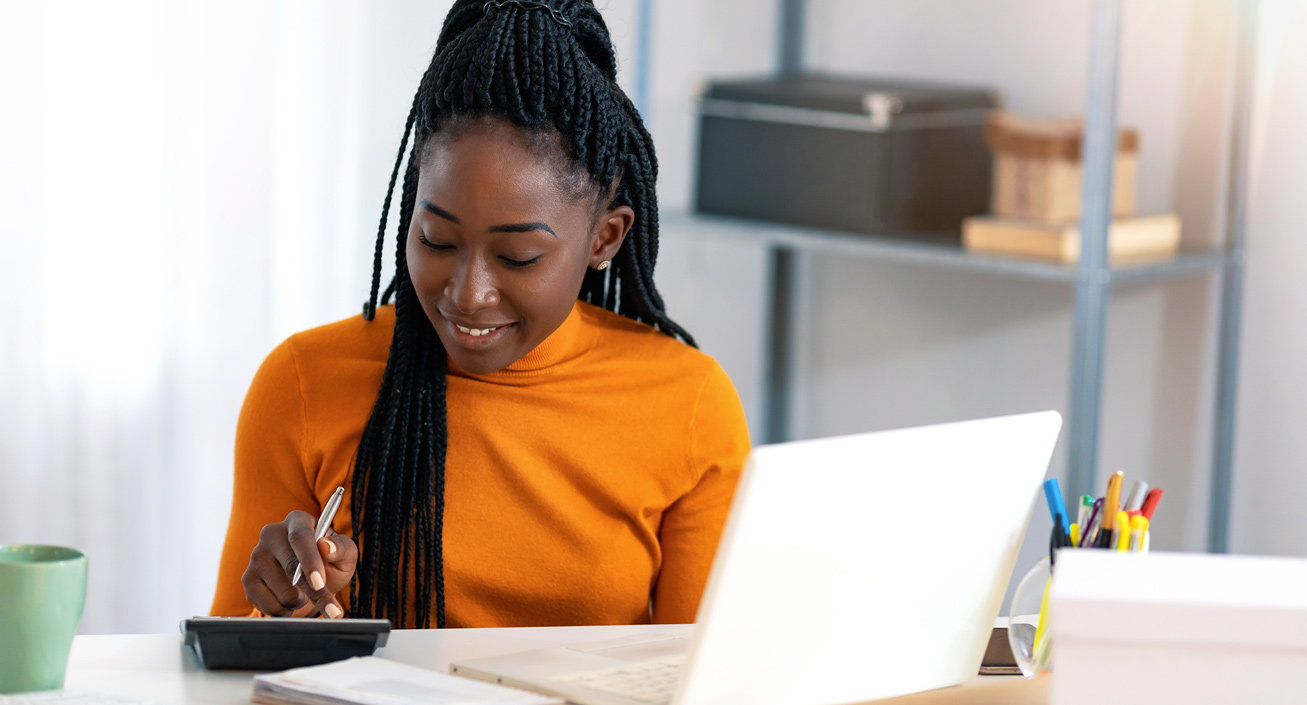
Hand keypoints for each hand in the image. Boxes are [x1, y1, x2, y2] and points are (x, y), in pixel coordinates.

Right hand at [242, 510, 357, 618]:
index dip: (309, 561)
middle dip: (314, 593)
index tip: (319, 583)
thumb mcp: (345, 554)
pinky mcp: (248, 580)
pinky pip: (268, 606)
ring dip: (301, 601)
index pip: (299, 537)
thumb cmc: (330, 562)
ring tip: (306, 592)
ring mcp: (256, 556)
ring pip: (282, 592)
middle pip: (290, 567)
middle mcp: (272, 534)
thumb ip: (341, 548)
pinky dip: (286, 611)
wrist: (311, 581)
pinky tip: (289, 601)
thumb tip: (326, 546)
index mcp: (297, 521)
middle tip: (332, 609)